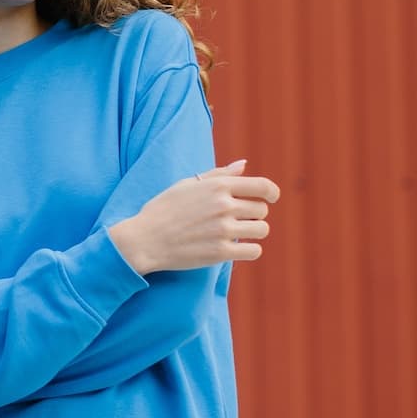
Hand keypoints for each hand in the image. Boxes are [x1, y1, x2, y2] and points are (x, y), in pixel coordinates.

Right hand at [107, 158, 281, 275]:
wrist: (144, 239)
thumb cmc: (163, 209)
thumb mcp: (187, 184)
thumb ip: (219, 174)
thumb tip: (244, 164)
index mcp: (218, 186)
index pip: (263, 186)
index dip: (272, 192)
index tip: (270, 198)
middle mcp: (224, 206)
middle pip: (261, 210)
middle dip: (254, 214)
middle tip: (237, 219)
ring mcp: (224, 230)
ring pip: (261, 230)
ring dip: (253, 232)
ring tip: (237, 233)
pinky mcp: (221, 252)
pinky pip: (254, 251)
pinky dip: (249, 250)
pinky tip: (235, 248)